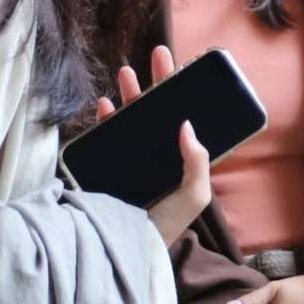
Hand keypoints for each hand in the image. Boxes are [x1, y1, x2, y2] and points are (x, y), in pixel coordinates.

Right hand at [94, 48, 212, 245]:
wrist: (129, 250)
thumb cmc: (166, 225)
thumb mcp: (194, 195)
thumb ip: (197, 162)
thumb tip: (187, 124)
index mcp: (182, 160)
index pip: (186, 118)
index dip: (186, 93)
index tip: (189, 68)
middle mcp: (159, 155)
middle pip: (160, 110)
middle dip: (159, 81)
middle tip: (159, 53)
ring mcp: (133, 159)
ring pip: (133, 117)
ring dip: (130, 92)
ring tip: (126, 71)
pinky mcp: (109, 165)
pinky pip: (107, 135)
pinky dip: (106, 118)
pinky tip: (105, 105)